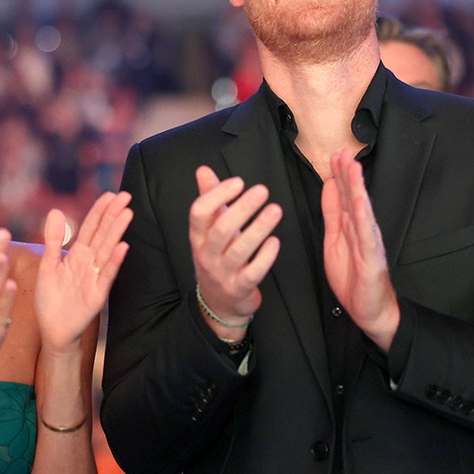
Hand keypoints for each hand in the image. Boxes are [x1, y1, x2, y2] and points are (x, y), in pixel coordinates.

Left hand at [36, 192, 132, 351]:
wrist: (53, 331)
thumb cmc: (50, 299)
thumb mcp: (47, 265)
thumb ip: (53, 240)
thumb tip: (56, 210)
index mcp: (76, 255)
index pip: (90, 227)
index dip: (99, 211)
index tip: (110, 194)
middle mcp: (88, 263)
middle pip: (102, 234)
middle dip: (113, 215)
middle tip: (126, 196)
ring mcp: (94, 278)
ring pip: (107, 250)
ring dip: (117, 232)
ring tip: (127, 214)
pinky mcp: (97, 295)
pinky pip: (107, 275)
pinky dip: (115, 261)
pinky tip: (123, 247)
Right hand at [189, 166, 281, 337]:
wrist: (219, 303)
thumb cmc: (217, 257)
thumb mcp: (209, 230)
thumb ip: (209, 199)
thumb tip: (203, 170)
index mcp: (197, 237)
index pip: (199, 213)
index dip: (217, 195)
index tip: (238, 182)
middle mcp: (206, 254)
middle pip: (221, 229)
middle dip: (242, 208)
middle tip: (263, 191)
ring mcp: (222, 273)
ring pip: (238, 250)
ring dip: (258, 228)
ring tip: (275, 210)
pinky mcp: (239, 288)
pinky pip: (252, 272)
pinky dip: (265, 256)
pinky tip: (275, 241)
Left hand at [321, 153, 398, 351]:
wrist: (369, 309)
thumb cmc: (353, 276)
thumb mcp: (334, 239)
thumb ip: (332, 214)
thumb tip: (330, 187)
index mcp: (350, 226)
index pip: (344, 196)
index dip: (339, 176)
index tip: (334, 155)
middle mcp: (362, 230)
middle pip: (354, 197)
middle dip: (348, 174)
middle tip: (343, 152)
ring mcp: (369, 243)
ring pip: (362, 211)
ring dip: (357, 188)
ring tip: (353, 168)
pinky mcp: (373, 258)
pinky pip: (367, 236)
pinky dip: (364, 218)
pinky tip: (361, 202)